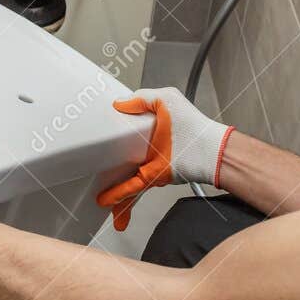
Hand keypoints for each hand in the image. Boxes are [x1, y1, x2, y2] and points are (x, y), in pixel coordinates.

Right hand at [99, 87, 233, 229]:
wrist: (212, 152)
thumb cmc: (194, 126)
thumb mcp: (167, 100)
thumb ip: (142, 98)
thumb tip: (119, 104)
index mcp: (147, 125)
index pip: (121, 128)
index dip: (107, 131)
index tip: (91, 134)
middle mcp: (145, 145)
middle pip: (118, 154)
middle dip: (104, 164)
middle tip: (87, 166)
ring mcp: (147, 163)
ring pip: (122, 175)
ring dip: (109, 187)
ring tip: (95, 195)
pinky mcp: (152, 178)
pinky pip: (131, 188)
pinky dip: (119, 196)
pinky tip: (106, 201)